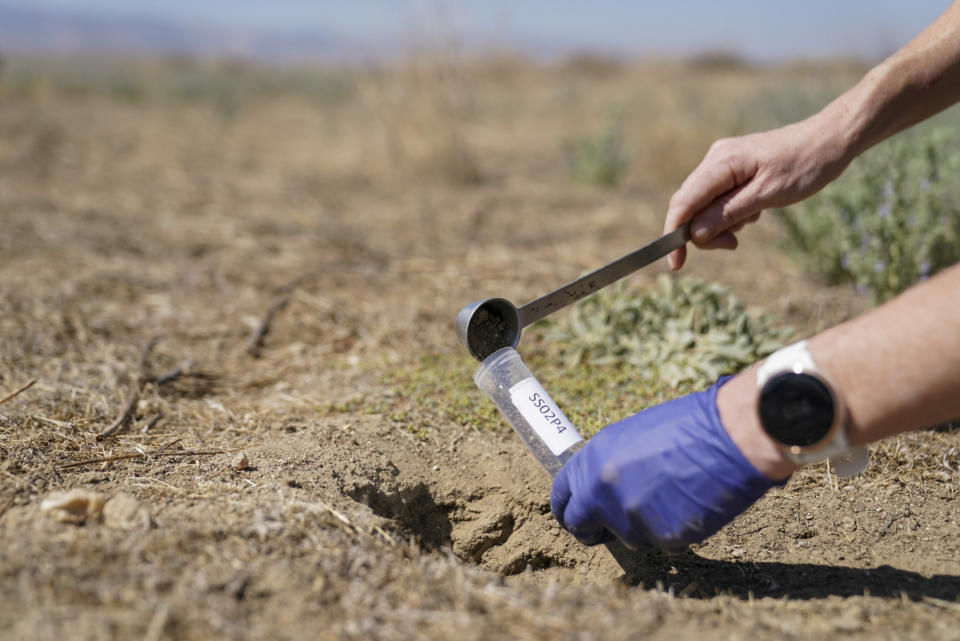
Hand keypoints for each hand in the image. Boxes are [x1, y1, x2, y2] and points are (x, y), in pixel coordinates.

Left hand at [550, 377, 787, 550]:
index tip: (573, 515)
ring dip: (640, 525)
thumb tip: (600, 487)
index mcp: (592, 461)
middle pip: (581, 526)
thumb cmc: (685, 427)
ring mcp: (631, 518)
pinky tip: (688, 503)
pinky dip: (671, 529)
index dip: (567, 509)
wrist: (727, 438)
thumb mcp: (631, 436)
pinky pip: (660, 541)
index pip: (562, 498)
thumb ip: (607, 467)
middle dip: (592, 530)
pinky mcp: (661, 537)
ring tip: (668, 495)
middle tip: (605, 528)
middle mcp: (603, 492)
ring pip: (627, 536)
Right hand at [664, 115, 854, 269]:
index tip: (676, 264)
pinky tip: (755, 210)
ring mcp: (722, 163)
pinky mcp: (732, 169)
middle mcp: (715, 160)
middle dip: (704, 232)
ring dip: (721, 223)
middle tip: (732, 245)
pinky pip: (718, 198)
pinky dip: (731, 213)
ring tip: (754, 218)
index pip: (683, 202)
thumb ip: (728, 213)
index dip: (674, 234)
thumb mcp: (767, 195)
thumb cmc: (804, 165)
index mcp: (721, 162)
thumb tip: (694, 234)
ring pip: (704, 205)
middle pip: (690, 206)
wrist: (830, 139)